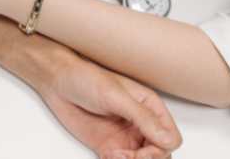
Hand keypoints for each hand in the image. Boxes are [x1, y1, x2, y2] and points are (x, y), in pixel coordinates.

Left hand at [42, 52, 180, 158]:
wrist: (58, 83)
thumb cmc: (86, 79)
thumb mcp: (115, 95)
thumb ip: (142, 117)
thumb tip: (167, 138)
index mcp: (149, 107)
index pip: (171, 137)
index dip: (161, 149)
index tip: (145, 152)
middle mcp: (141, 124)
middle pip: (160, 153)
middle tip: (127, 157)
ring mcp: (126, 136)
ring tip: (114, 156)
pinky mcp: (110, 146)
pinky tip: (106, 156)